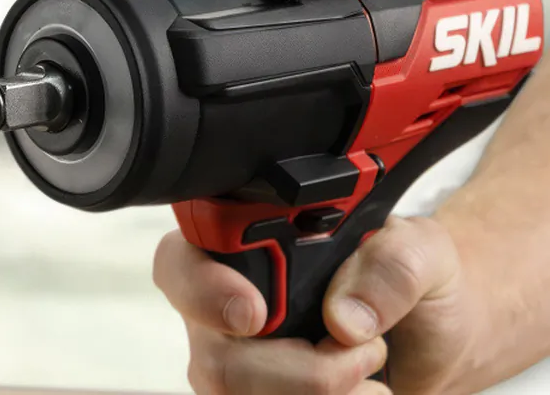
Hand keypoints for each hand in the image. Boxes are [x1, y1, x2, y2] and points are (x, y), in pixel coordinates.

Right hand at [153, 216, 483, 394]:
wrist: (436, 335)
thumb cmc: (418, 280)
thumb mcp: (422, 253)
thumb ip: (390, 266)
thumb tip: (342, 318)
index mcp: (253, 241)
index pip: (183, 259)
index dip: (201, 288)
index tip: (255, 316)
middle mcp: (233, 301)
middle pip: (211, 352)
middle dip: (289, 371)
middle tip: (356, 357)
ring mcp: (241, 360)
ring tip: (371, 377)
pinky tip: (361, 394)